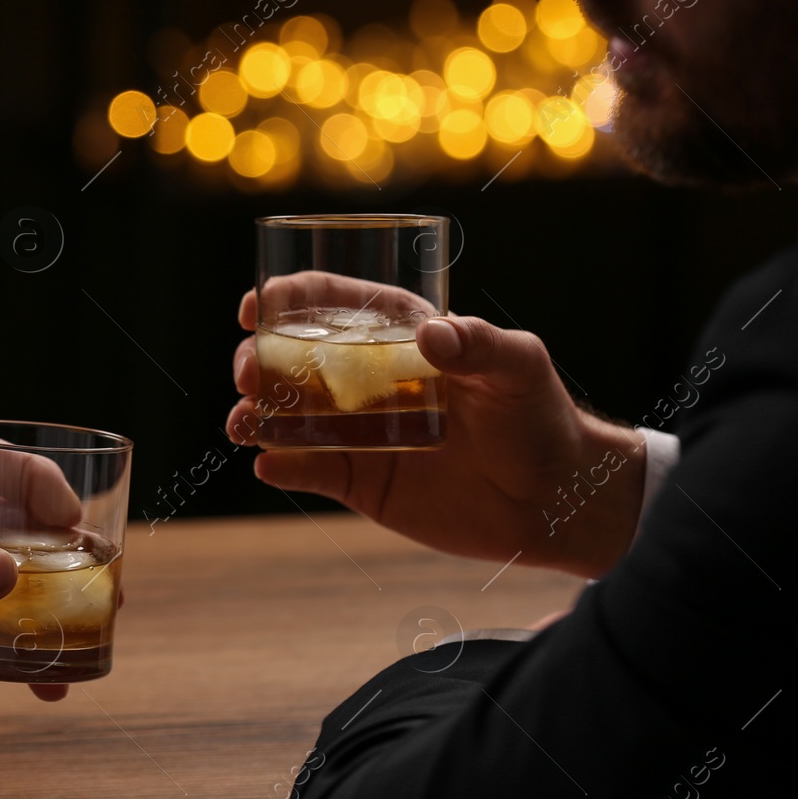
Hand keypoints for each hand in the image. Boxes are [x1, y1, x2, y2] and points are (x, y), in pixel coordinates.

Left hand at [0, 457, 72, 746]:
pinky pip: (7, 637)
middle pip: (8, 520)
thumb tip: (2, 565)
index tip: (65, 516)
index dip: (26, 476)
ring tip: (95, 622)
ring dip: (61, 596)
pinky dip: (38, 655)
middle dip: (61, 539)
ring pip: (16, 578)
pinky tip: (52, 684)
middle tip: (100, 569)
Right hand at [226, 281, 645, 577]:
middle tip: (248, 372)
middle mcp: (371, 380)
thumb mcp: (518, 366)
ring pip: (291, 417)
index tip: (256, 307)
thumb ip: (477, 344)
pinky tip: (268, 464)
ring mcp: (362, 432)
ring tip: (243, 422)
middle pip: (295, 359)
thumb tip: (430, 335)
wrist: (554, 498)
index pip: (333, 304)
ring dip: (256, 414)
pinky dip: (283, 466)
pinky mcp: (362, 482)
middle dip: (259, 360)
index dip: (289, 300)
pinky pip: (310, 471)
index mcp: (400, 335)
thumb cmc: (540, 416)